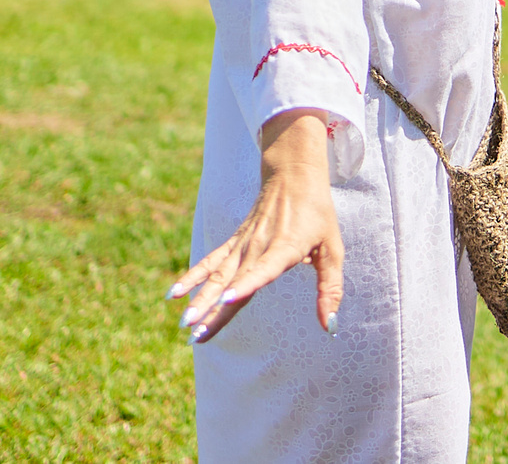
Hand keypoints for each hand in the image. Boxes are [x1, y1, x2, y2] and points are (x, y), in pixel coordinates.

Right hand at [169, 109, 342, 342]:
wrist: (294, 174)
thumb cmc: (318, 215)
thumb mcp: (333, 250)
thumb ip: (329, 289)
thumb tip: (329, 327)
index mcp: (285, 248)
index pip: (263, 270)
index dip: (246, 285)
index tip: (228, 299)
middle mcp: (258, 247)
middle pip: (232, 282)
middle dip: (213, 310)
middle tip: (194, 334)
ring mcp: (243, 244)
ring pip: (217, 276)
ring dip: (200, 300)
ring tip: (183, 323)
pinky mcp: (234, 242)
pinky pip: (210, 262)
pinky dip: (192, 277)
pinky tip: (174, 294)